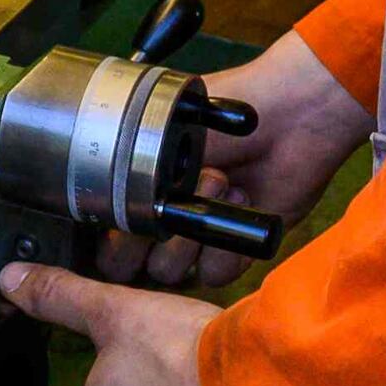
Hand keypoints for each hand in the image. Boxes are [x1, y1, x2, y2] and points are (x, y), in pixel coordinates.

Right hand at [102, 32, 369, 290]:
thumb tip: (97, 200)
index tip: (123, 213)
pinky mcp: (234, 250)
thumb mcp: (160, 133)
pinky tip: (244, 200)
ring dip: (189, 234)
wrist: (288, 116)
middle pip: (123, 266)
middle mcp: (160, 218)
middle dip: (140, 239)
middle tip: (164, 205)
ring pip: (166, 272)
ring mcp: (196, 238)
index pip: (98, 235)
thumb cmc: (224, 112)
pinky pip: (213, 274)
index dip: (106, 232)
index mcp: (133, 188)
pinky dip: (226, 242)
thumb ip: (123, 172)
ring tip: (220, 183)